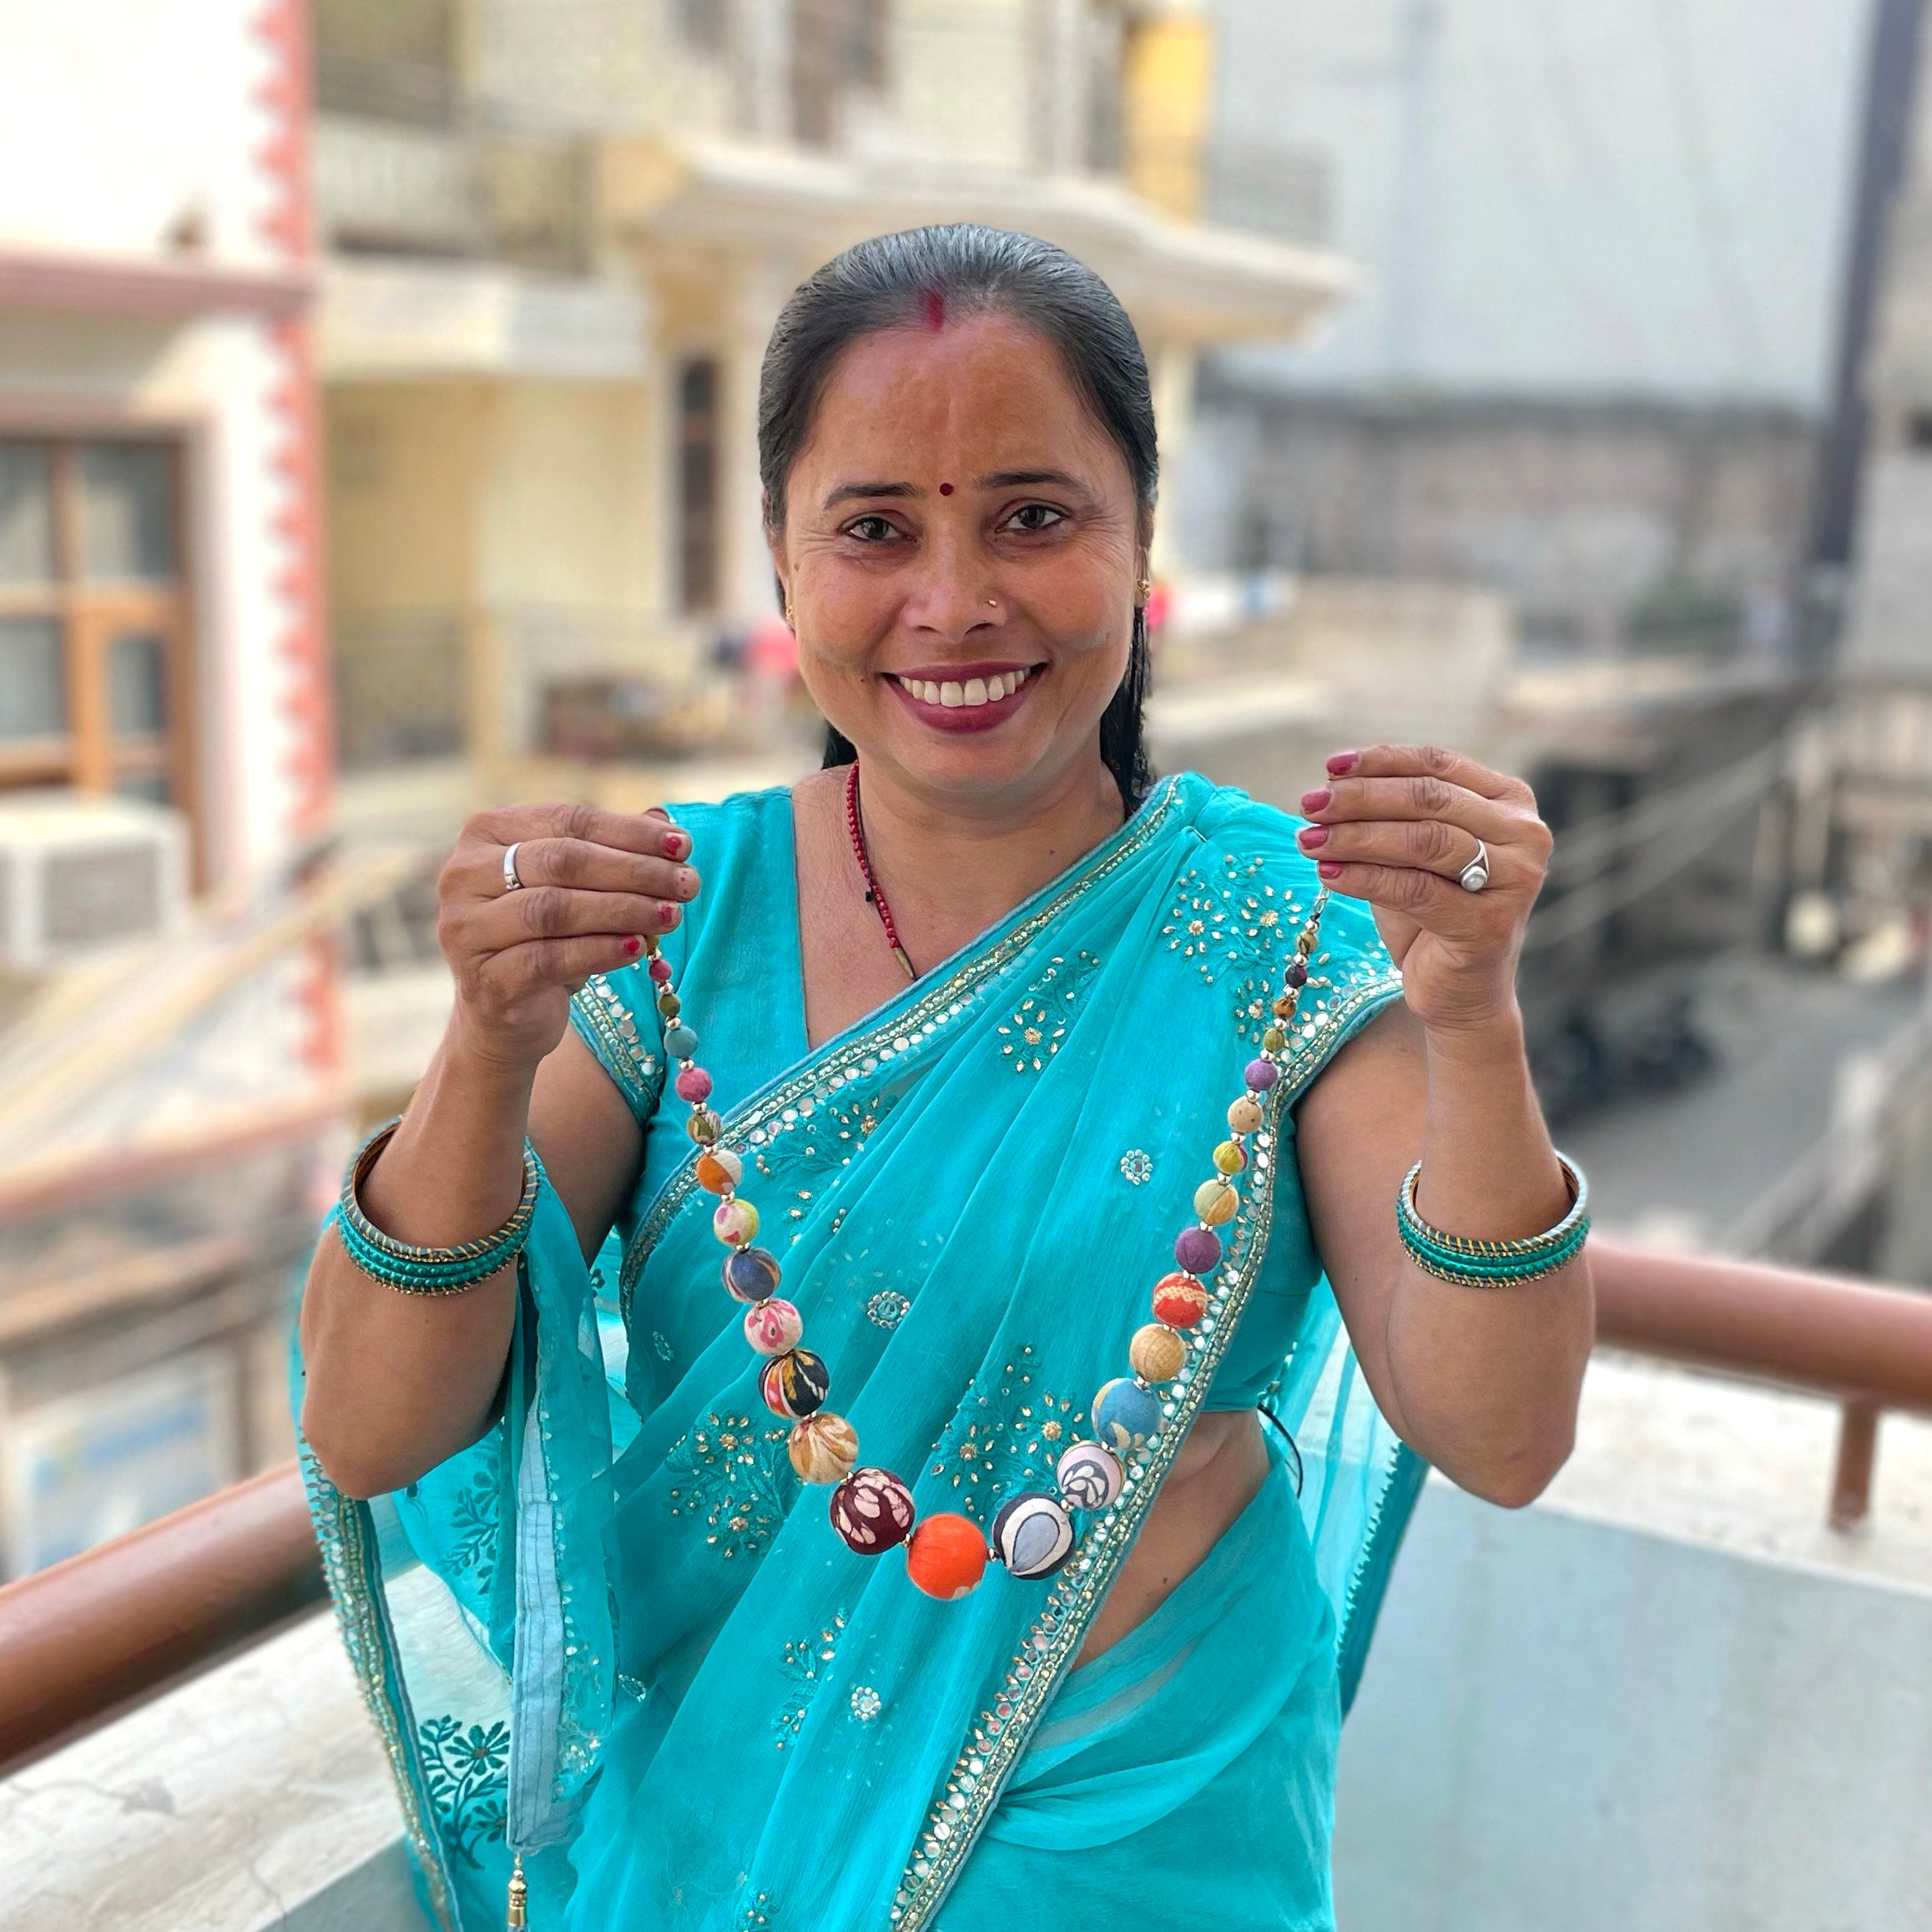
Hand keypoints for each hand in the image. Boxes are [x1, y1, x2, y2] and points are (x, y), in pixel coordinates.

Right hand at [436, 803, 697, 1072]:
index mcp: (486, 833)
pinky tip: (637, 948)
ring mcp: (465, 929)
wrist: (503, 1014)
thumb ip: (614, 852)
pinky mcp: (483, 980)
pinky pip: (549, 960)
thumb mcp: (578, 888)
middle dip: (634, 871)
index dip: (629, 831)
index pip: (567, 819)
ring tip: (671, 915)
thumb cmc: (546, 937)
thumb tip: (668, 826)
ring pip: (554, 910)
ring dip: (623, 910)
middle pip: (562, 861)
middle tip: (687, 884)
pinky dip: (599, 951)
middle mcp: (464, 875)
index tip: (683, 844)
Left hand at [1296, 744, 1550, 1038]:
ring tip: (1309, 840)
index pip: (1438, 765)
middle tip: (1309, 805)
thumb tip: (1331, 784)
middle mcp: (1524, 834)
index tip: (1329, 768)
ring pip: (1423, 841)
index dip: (1381, 762)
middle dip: (1360, 798)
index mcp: (1509, 802)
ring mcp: (1516, 879)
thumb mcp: (1408, 854)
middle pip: (1428, 799)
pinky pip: (1414, 889)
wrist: (1458, 991)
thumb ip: (1386, 816)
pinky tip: (1328, 874)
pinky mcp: (1491, 924)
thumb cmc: (1430, 913)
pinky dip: (1365, 878)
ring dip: (1356, 836)